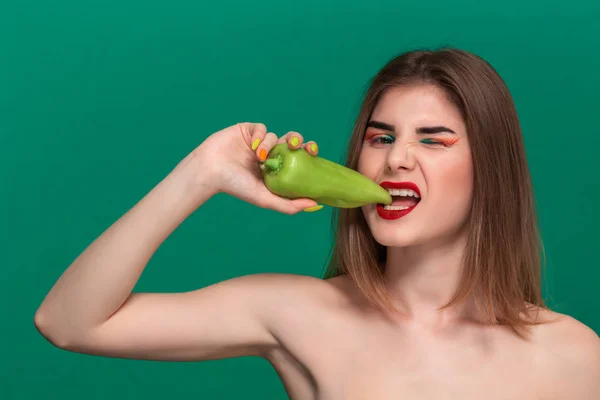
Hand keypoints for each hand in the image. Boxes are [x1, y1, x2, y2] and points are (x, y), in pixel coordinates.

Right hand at [189, 122, 320, 213]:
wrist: (211, 171)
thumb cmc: (236, 187)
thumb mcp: (265, 199)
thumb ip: (289, 205)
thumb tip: (316, 206)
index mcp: (276, 169)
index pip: (298, 158)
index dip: (308, 152)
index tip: (314, 153)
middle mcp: (269, 155)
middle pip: (292, 142)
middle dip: (298, 141)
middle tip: (297, 146)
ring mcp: (258, 142)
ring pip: (276, 136)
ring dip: (271, 144)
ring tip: (260, 157)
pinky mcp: (248, 131)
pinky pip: (262, 128)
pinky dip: (261, 136)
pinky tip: (252, 148)